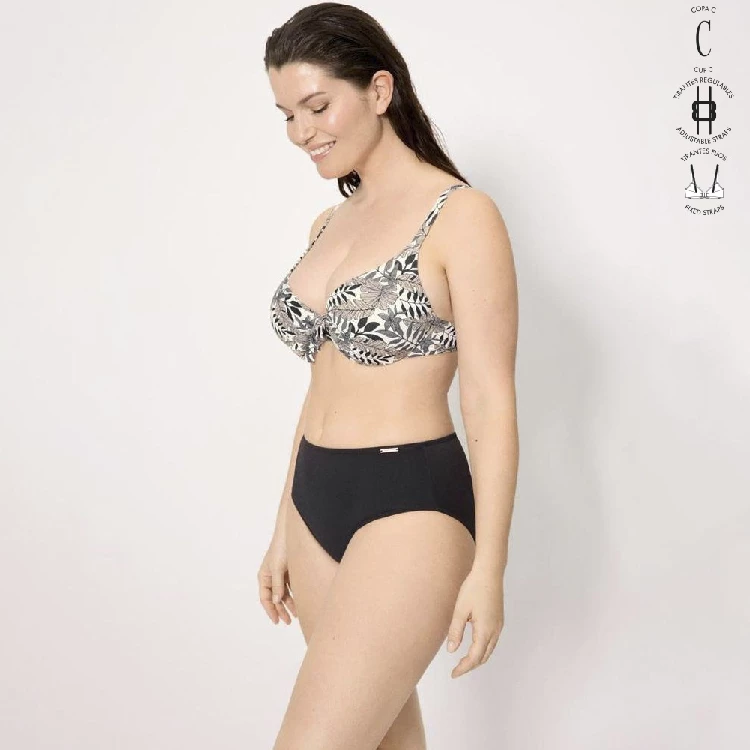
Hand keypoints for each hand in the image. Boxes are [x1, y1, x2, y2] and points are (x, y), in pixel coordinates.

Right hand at [257, 531, 297, 624]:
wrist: (292, 532)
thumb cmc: (281, 547)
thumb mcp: (278, 568)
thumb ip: (277, 585)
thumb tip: (277, 601)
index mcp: (264, 576)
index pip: (265, 598)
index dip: (270, 610)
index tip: (277, 621)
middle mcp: (271, 576)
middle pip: (275, 598)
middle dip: (281, 610)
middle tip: (288, 622)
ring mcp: (280, 574)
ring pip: (284, 593)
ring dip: (290, 603)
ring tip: (297, 614)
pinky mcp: (290, 571)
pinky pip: (291, 586)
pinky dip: (295, 594)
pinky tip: (301, 601)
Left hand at [445, 563, 504, 677]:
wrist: (490, 572)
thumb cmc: (474, 588)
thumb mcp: (460, 610)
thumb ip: (455, 631)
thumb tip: (452, 650)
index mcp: (485, 630)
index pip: (474, 657)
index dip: (464, 668)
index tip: (453, 674)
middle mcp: (495, 630)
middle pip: (484, 656)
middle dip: (471, 665)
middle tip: (457, 669)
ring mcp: (499, 625)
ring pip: (490, 649)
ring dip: (478, 657)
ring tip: (464, 660)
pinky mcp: (499, 618)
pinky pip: (492, 640)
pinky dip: (483, 647)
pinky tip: (474, 644)